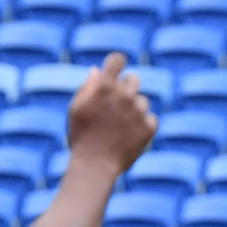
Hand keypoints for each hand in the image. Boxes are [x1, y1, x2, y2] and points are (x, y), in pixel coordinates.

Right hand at [67, 53, 156, 173]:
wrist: (95, 166)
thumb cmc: (81, 136)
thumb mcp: (76, 110)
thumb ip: (87, 88)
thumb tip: (97, 71)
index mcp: (104, 87)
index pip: (118, 60)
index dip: (117, 63)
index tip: (116, 69)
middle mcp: (124, 95)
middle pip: (134, 78)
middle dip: (126, 88)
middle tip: (116, 106)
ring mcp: (138, 111)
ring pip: (142, 100)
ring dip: (134, 109)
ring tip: (119, 127)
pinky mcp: (149, 126)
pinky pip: (150, 118)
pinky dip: (142, 125)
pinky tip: (128, 136)